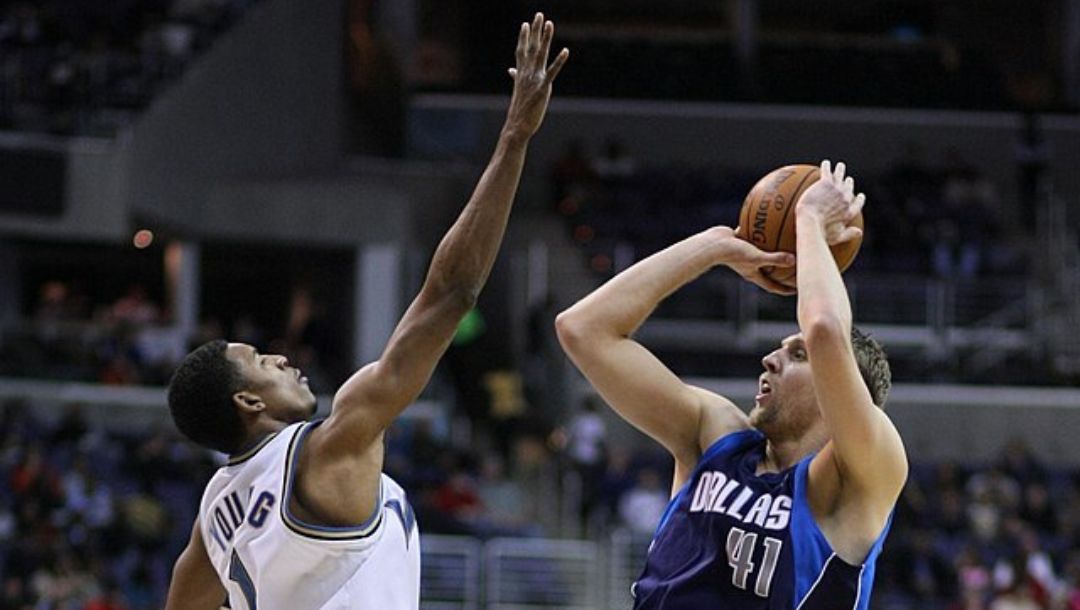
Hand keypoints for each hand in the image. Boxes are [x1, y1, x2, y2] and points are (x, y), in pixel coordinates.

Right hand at [503, 13, 569, 139]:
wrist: (517, 126)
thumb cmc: (519, 110)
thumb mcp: (518, 90)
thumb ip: (516, 77)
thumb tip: (511, 69)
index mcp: (522, 74)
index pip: (522, 51)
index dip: (524, 37)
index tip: (526, 24)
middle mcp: (527, 73)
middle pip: (531, 47)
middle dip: (535, 31)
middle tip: (539, 15)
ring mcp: (534, 80)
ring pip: (540, 55)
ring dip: (545, 39)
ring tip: (549, 24)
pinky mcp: (542, 88)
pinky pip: (552, 72)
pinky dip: (559, 61)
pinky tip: (566, 51)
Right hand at [711, 226, 797, 295]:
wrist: (712, 244)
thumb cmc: (732, 253)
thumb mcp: (756, 257)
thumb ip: (775, 259)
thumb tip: (795, 260)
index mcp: (753, 274)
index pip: (773, 286)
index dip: (785, 289)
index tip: (798, 290)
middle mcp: (749, 266)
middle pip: (769, 272)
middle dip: (782, 272)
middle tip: (797, 269)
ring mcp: (744, 254)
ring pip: (762, 253)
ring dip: (773, 251)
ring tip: (786, 243)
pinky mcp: (740, 241)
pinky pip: (754, 237)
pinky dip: (763, 233)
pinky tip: (772, 223)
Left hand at [795, 160, 864, 244]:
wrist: (810, 222)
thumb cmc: (821, 233)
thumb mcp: (837, 237)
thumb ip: (848, 234)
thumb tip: (859, 233)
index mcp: (848, 212)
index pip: (857, 204)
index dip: (859, 199)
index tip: (859, 196)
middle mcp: (845, 199)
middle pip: (849, 189)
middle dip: (849, 184)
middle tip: (847, 180)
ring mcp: (836, 190)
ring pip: (840, 177)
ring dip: (841, 171)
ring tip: (840, 167)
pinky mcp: (825, 183)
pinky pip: (827, 172)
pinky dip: (827, 167)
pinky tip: (825, 163)